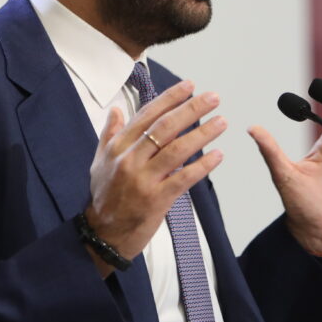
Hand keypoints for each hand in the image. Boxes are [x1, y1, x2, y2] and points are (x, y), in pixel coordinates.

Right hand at [85, 80, 226, 275]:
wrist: (103, 235)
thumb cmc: (104, 196)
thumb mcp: (100, 161)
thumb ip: (109, 134)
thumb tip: (115, 109)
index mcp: (118, 147)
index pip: (147, 115)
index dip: (170, 98)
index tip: (190, 86)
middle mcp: (130, 159)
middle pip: (165, 127)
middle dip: (191, 109)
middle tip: (213, 98)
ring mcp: (143, 180)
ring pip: (177, 150)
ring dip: (202, 134)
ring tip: (222, 122)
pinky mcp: (156, 200)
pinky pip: (183, 178)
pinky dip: (202, 166)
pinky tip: (218, 155)